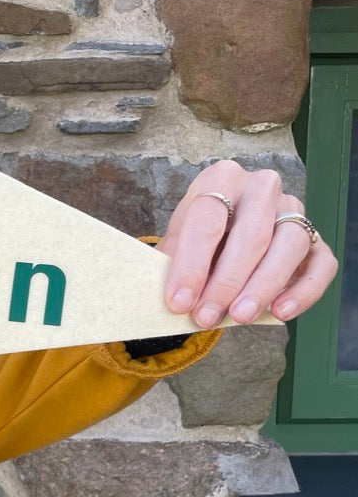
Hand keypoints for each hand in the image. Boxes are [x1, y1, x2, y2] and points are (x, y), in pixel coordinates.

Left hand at [157, 160, 338, 327]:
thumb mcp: (177, 241)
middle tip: (206, 316)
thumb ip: (174, 263)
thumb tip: (176, 299)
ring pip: (290, 245)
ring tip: (239, 317)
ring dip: (263, 286)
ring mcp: (293, 210)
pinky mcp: (316, 238)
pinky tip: (280, 313)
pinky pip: (322, 265)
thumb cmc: (198, 237)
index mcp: (221, 179)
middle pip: (252, 233)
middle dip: (227, 282)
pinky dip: (304, 291)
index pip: (207, 218)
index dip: (191, 264)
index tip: (179, 302)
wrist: (223, 235)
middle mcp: (262, 188)